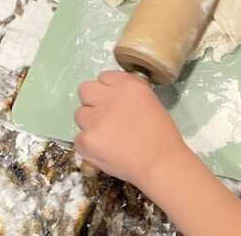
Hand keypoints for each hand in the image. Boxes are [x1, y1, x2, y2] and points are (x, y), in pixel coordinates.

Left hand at [74, 71, 185, 187]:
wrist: (160, 163)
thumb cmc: (161, 136)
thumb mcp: (150, 102)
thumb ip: (128, 95)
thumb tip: (112, 97)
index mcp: (129, 86)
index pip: (104, 77)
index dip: (108, 91)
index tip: (114, 102)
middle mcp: (109, 97)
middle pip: (85, 90)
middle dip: (92, 102)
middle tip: (104, 117)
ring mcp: (95, 118)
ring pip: (80, 114)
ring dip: (90, 124)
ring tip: (107, 137)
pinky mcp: (86, 139)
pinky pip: (79, 138)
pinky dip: (89, 145)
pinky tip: (105, 151)